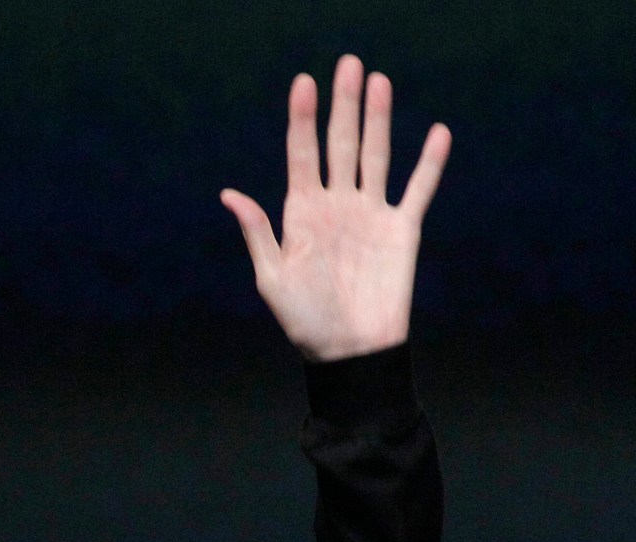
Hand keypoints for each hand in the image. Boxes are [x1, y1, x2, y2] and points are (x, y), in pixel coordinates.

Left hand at [220, 54, 451, 361]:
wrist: (349, 353)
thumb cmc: (304, 321)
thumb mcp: (272, 278)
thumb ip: (258, 232)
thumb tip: (229, 194)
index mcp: (301, 213)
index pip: (301, 154)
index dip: (302, 118)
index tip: (303, 82)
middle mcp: (336, 205)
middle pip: (340, 144)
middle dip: (343, 105)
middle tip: (348, 63)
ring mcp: (370, 214)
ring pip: (376, 155)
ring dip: (379, 119)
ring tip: (379, 81)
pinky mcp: (403, 231)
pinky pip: (419, 189)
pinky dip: (429, 163)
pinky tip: (437, 131)